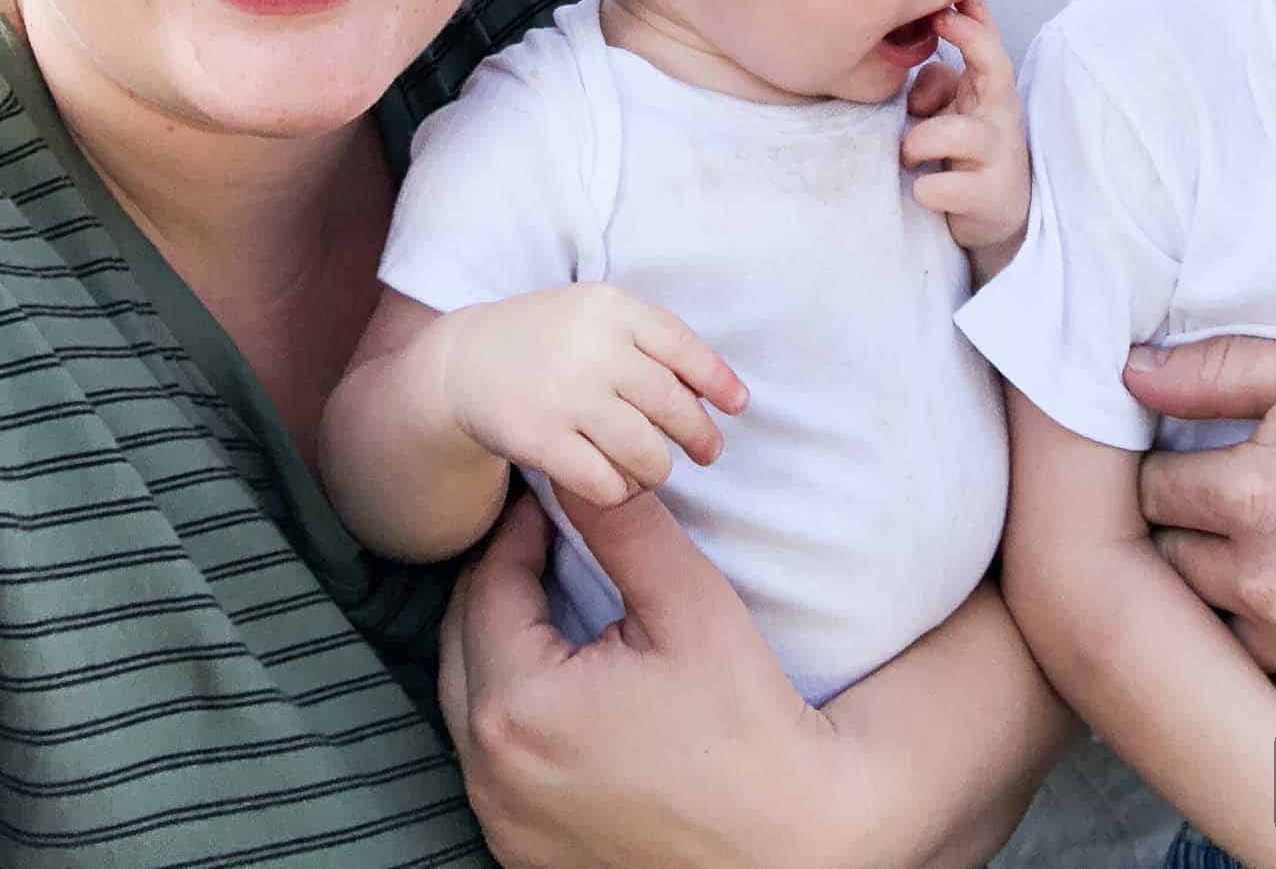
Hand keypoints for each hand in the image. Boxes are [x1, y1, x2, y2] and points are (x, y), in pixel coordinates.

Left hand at [439, 487, 861, 868]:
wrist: (790, 841)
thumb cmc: (746, 726)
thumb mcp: (688, 605)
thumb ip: (623, 527)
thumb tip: (577, 468)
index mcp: (518, 707)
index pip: (487, 587)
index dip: (518, 531)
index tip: (553, 499)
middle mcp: (490, 776)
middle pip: (462, 645)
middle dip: (498, 583)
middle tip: (547, 539)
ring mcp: (504, 824)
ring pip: (470, 707)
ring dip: (500, 647)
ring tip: (554, 601)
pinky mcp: (524, 856)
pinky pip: (494, 766)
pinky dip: (512, 714)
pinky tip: (563, 686)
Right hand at [440, 285, 746, 511]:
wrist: (463, 364)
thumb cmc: (547, 339)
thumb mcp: (596, 315)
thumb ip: (650, 340)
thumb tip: (715, 390)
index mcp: (612, 308)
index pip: (683, 346)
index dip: (718, 381)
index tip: (738, 407)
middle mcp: (594, 349)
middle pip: (672, 406)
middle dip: (700, 436)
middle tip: (708, 452)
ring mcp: (567, 396)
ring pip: (646, 453)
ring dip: (659, 470)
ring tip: (655, 470)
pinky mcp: (542, 441)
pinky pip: (605, 483)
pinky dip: (620, 491)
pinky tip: (616, 484)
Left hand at [900, 0, 1029, 261]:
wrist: (994, 218)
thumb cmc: (966, 154)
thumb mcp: (955, 110)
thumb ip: (938, 83)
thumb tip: (917, 76)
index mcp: (990, 94)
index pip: (990, 46)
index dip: (972, 19)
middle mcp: (1000, 119)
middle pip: (999, 69)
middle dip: (972, 40)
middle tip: (939, 25)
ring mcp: (998, 159)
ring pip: (961, 134)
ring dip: (920, 139)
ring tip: (907, 153)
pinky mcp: (988, 198)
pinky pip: (944, 188)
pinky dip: (924, 187)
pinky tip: (919, 190)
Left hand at [1125, 336, 1275, 718]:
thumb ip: (1213, 371)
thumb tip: (1126, 373)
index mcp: (1248, 496)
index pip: (1149, 491)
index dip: (1164, 473)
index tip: (1186, 465)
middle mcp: (1264, 580)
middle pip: (1168, 562)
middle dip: (1179, 534)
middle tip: (1216, 514)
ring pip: (1208, 626)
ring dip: (1216, 597)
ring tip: (1257, 559)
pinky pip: (1262, 684)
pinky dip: (1265, 653)